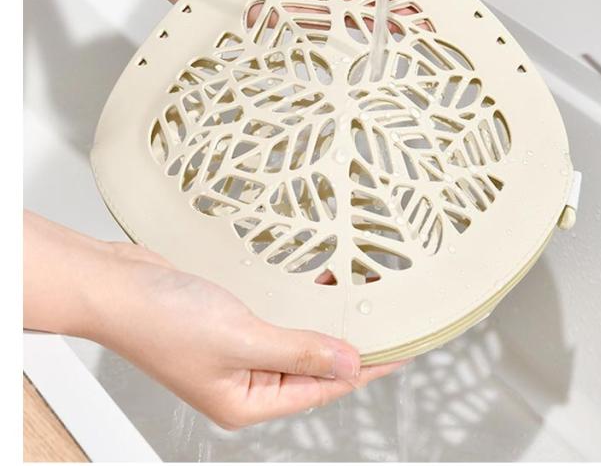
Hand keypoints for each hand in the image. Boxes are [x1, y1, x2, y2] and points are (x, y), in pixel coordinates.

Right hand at [24, 212, 406, 429]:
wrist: (115, 284)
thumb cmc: (160, 319)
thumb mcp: (242, 339)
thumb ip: (299, 351)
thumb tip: (350, 363)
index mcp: (247, 401)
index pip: (323, 388)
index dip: (366, 366)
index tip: (401, 347)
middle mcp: (243, 380)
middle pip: (312, 366)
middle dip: (349, 342)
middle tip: (388, 317)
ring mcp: (234, 349)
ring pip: (295, 338)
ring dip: (323, 320)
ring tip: (361, 298)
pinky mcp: (226, 320)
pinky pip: (275, 316)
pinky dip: (297, 303)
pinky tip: (315, 284)